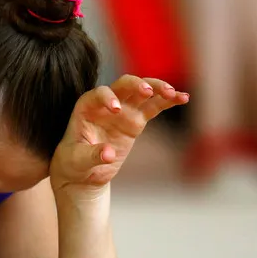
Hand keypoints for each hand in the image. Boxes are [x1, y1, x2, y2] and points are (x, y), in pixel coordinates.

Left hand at [50, 75, 188, 192]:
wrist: (83, 172)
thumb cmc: (73, 164)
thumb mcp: (77, 162)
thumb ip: (91, 156)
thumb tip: (109, 154)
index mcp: (86, 108)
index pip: (98, 94)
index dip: (107, 97)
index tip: (116, 110)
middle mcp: (105, 104)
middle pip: (123, 85)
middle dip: (136, 85)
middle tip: (148, 92)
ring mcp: (123, 110)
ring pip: (142, 92)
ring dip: (157, 88)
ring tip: (173, 93)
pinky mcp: (136, 121)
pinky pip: (154, 107)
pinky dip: (168, 102)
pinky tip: (184, 98)